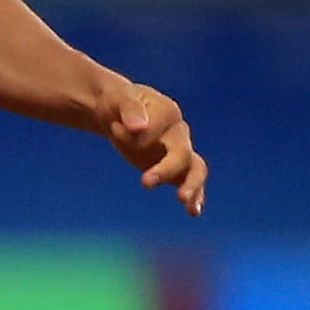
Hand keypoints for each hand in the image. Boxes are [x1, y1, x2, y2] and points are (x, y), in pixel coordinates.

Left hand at [102, 80, 205, 215]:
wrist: (118, 111)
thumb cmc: (118, 102)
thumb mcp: (118, 98)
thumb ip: (129, 110)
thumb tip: (138, 128)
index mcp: (167, 111)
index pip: (156, 129)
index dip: (134, 135)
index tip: (113, 128)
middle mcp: (178, 132)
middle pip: (181, 153)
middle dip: (166, 169)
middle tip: (145, 183)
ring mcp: (179, 150)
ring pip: (195, 168)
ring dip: (192, 185)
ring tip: (185, 203)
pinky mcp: (175, 166)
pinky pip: (189, 180)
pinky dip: (196, 195)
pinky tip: (193, 212)